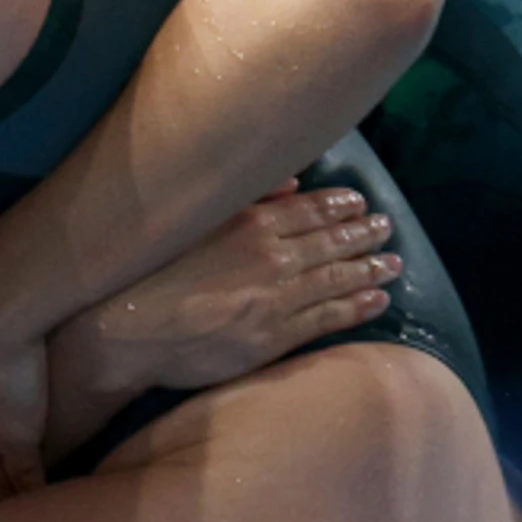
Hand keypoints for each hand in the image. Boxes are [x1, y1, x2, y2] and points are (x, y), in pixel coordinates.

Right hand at [47, 181, 402, 411]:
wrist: (128, 332)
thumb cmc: (152, 274)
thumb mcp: (196, 222)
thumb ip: (248, 199)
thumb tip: (294, 183)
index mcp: (252, 225)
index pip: (311, 211)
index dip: (341, 206)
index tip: (361, 202)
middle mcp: (272, 258)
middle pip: (332, 243)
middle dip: (364, 235)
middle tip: (386, 228)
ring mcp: (277, 300)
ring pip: (337, 280)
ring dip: (370, 269)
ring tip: (393, 262)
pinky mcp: (274, 338)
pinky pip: (327, 320)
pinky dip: (357, 307)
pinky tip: (378, 300)